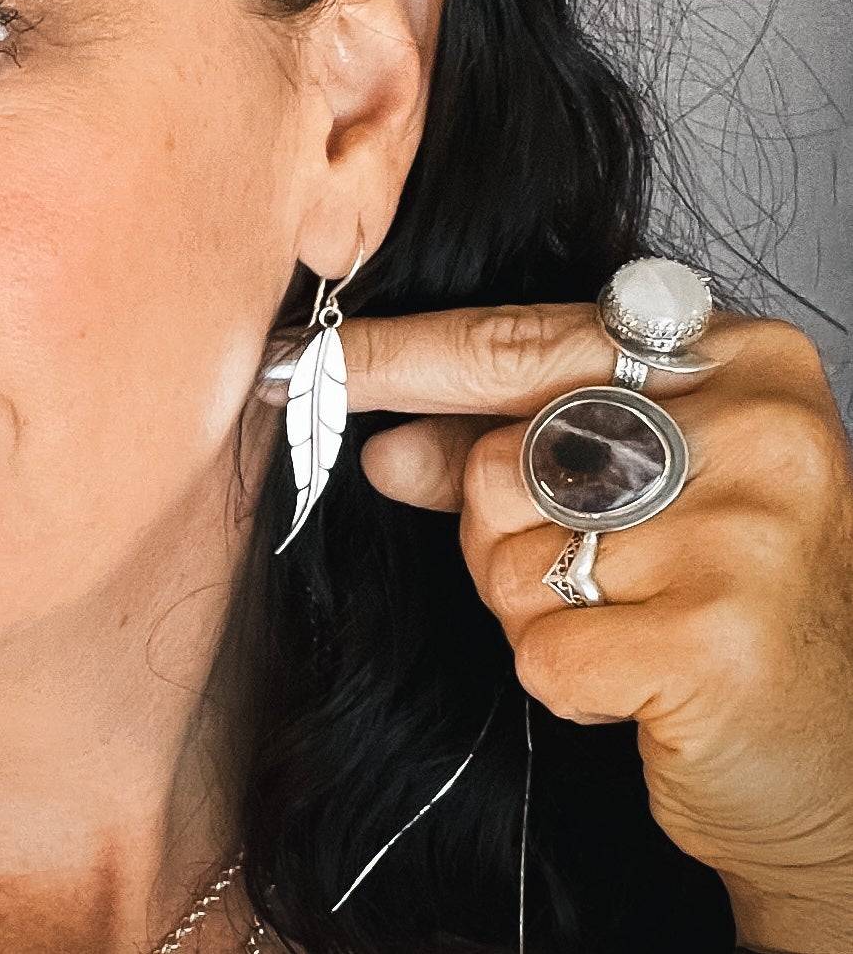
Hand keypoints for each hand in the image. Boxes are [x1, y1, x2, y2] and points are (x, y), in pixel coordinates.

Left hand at [327, 304, 852, 951]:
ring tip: (633, 622)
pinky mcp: (720, 638)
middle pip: (501, 459)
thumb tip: (380, 447)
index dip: (401, 357)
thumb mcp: (625, 498)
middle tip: (594, 573)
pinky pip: (543, 649)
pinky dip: (567, 679)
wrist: (837, 760)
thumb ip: (500, 453)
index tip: (303, 358)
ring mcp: (746, 530)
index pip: (518, 342)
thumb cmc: (723, 603)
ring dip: (537, 610)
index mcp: (735, 358)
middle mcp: (753, 426)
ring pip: (510, 556)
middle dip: (503, 532)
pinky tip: (642, 683)